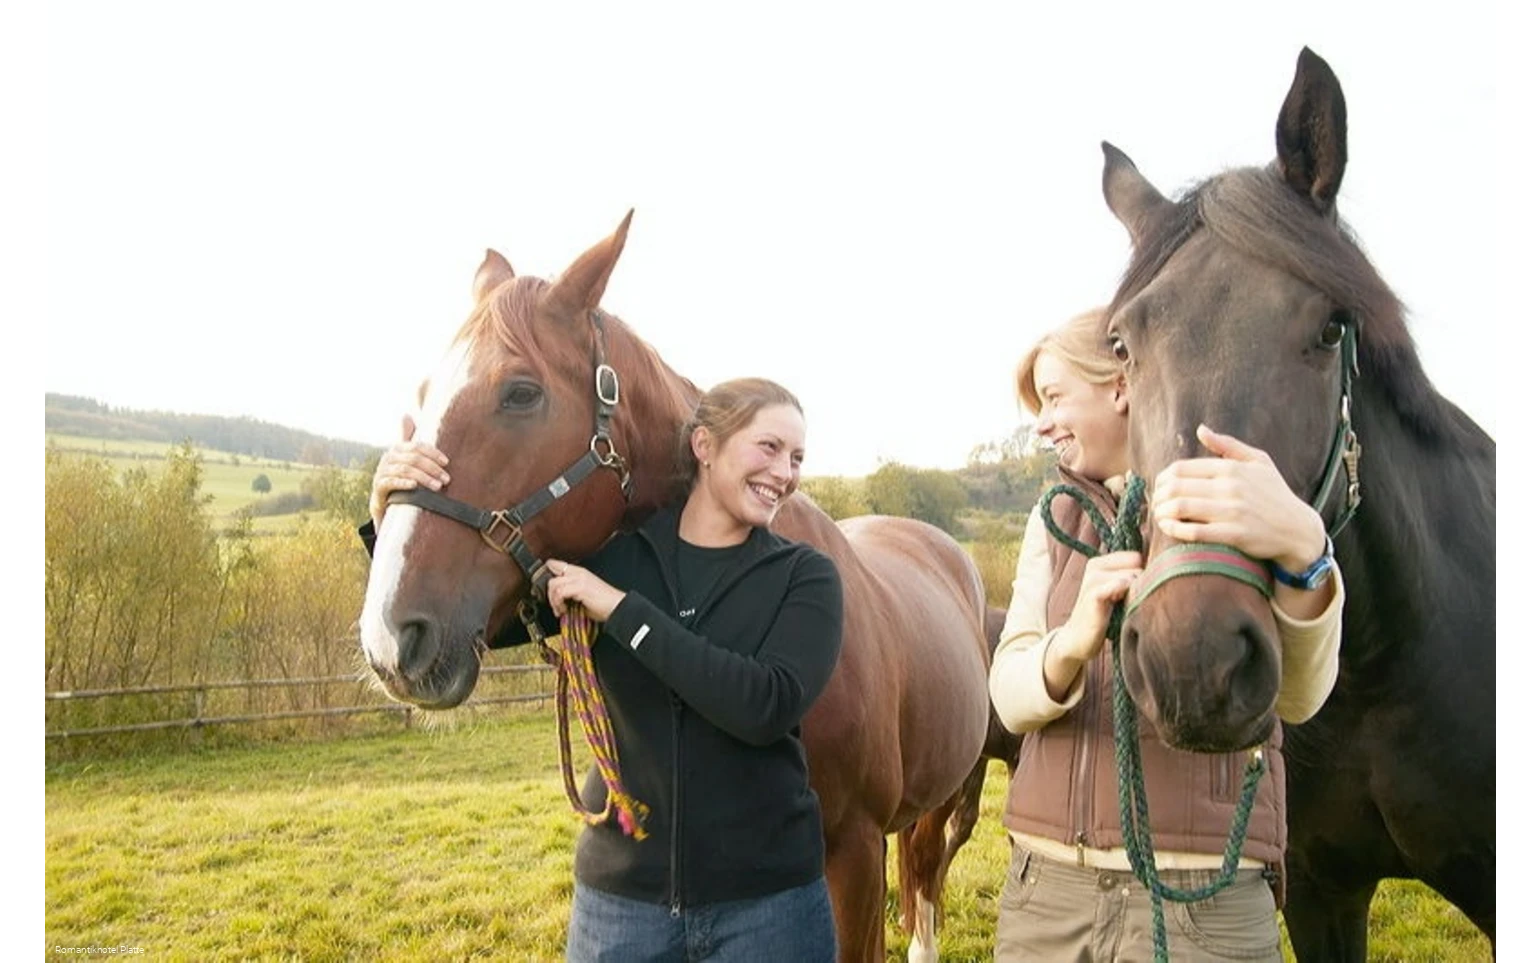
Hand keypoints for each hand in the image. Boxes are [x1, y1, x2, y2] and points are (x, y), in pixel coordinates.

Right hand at [369, 415, 450, 530]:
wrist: (384, 502)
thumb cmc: (400, 477)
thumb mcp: (405, 458)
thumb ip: (409, 440)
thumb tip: (406, 414)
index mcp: (397, 449)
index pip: (417, 446)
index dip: (432, 453)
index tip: (446, 462)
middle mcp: (388, 457)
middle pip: (413, 459)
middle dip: (432, 468)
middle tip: (446, 479)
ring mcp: (382, 471)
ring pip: (405, 470)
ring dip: (424, 478)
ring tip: (438, 486)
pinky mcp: (378, 486)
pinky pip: (391, 482)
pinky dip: (403, 483)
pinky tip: (415, 486)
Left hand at [546, 559, 625, 622]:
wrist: (617, 607)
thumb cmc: (603, 604)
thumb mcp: (583, 594)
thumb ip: (570, 592)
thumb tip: (556, 598)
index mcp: (579, 571)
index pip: (555, 564)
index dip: (546, 575)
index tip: (547, 591)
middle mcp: (579, 572)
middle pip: (551, 575)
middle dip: (549, 593)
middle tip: (555, 605)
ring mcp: (580, 578)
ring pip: (554, 584)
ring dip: (553, 600)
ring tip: (560, 609)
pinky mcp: (581, 587)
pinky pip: (560, 592)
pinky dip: (558, 603)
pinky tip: (564, 610)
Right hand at [1059, 551, 1143, 662]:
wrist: (1077, 639)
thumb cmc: (1101, 616)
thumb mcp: (1115, 593)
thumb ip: (1129, 578)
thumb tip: (1158, 569)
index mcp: (1099, 562)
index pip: (1136, 557)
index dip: (1140, 574)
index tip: (1131, 592)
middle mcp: (1095, 566)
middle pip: (1137, 565)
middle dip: (1138, 583)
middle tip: (1125, 602)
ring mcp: (1093, 579)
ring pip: (1132, 576)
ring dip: (1133, 593)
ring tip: (1121, 606)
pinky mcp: (1094, 595)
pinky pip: (1120, 584)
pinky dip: (1125, 595)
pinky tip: (1118, 607)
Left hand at [1150, 424, 1325, 571]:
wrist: (1298, 530)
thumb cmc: (1275, 493)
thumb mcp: (1259, 461)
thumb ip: (1227, 445)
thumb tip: (1201, 429)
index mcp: (1232, 468)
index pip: (1182, 468)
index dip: (1163, 478)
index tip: (1160, 486)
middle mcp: (1231, 487)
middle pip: (1177, 487)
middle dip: (1159, 495)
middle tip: (1156, 502)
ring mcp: (1232, 512)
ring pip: (1181, 508)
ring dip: (1162, 512)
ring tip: (1159, 514)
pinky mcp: (1234, 535)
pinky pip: (1194, 532)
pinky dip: (1175, 529)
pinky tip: (1169, 528)